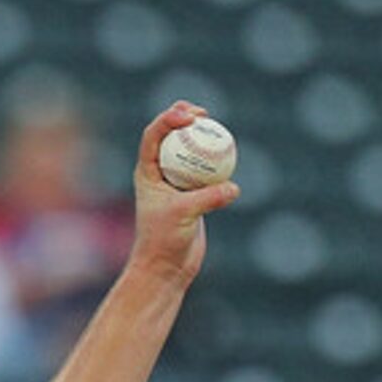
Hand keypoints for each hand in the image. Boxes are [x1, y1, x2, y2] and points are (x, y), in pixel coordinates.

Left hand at [128, 102, 241, 285]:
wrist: (167, 268)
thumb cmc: (164, 241)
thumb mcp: (184, 215)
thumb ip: (208, 198)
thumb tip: (234, 187)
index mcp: (147, 172)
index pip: (153, 135)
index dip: (168, 119)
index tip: (188, 117)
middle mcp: (160, 173)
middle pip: (170, 135)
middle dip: (184, 117)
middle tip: (203, 114)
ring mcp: (177, 182)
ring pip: (190, 150)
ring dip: (202, 137)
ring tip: (218, 128)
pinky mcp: (194, 194)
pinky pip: (207, 170)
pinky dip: (217, 161)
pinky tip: (230, 155)